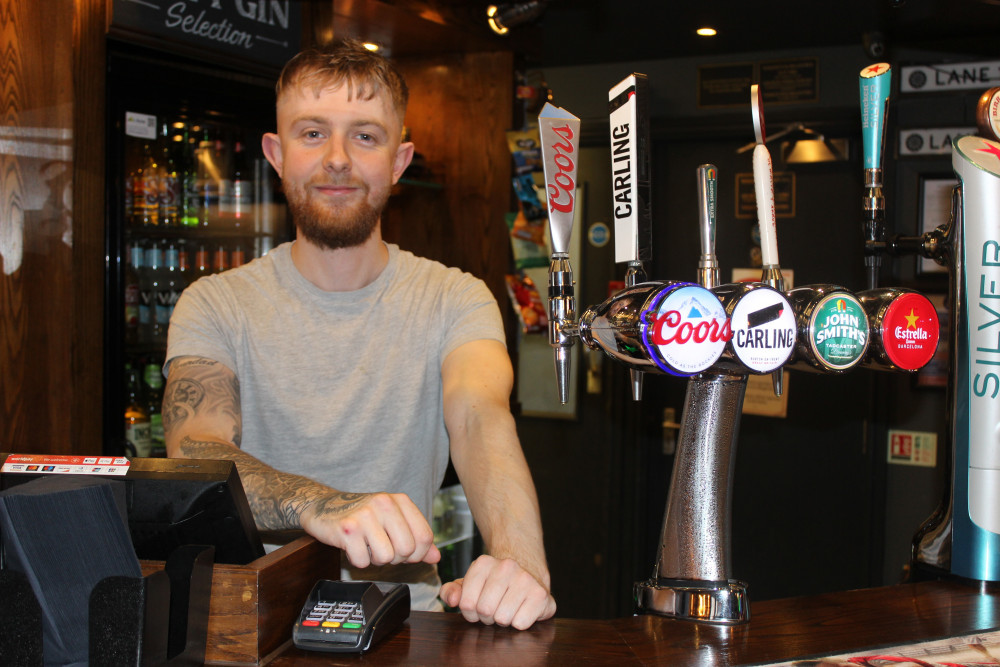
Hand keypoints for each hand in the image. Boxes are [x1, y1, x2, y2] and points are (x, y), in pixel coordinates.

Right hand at [300, 491, 440, 567]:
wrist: (323, 506)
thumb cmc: (362, 516)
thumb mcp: (392, 522)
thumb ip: (416, 539)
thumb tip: (436, 557)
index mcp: (401, 501)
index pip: (425, 537)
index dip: (417, 554)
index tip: (404, 553)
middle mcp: (385, 504)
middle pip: (407, 550)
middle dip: (395, 559)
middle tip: (381, 549)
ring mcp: (365, 515)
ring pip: (386, 557)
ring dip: (375, 560)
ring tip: (366, 546)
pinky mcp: (347, 529)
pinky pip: (363, 561)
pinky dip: (358, 560)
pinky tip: (352, 546)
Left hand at [439, 554, 555, 629]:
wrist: (529, 577)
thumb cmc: (495, 586)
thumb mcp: (470, 585)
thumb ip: (452, 591)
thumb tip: (453, 600)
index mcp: (483, 563)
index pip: (465, 603)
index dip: (470, 612)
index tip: (478, 605)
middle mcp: (506, 566)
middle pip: (484, 610)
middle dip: (487, 617)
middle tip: (495, 608)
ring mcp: (525, 579)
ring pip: (502, 618)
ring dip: (503, 620)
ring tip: (508, 609)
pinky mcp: (540, 594)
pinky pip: (520, 623)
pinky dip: (519, 623)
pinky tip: (522, 611)